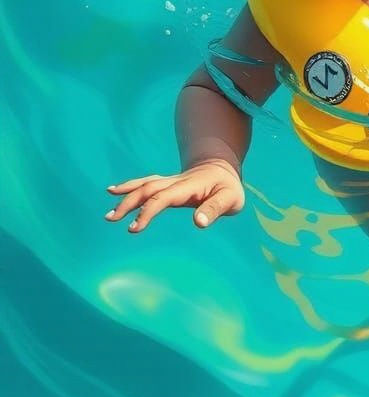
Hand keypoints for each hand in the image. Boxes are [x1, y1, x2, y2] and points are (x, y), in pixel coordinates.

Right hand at [105, 159, 244, 231]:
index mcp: (189, 186)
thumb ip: (215, 209)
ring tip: (109, 213)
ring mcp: (170, 181)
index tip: (133, 228)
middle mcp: (176, 182)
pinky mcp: (167, 184)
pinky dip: (130, 187)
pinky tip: (114, 191)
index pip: (163, 197)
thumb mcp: (230, 199)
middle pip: (148, 189)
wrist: (223, 168)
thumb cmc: (228, 187)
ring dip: (126, 196)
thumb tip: (199, 222)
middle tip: (112, 219)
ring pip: (145, 185)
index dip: (147, 211)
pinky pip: (146, 183)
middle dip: (129, 203)